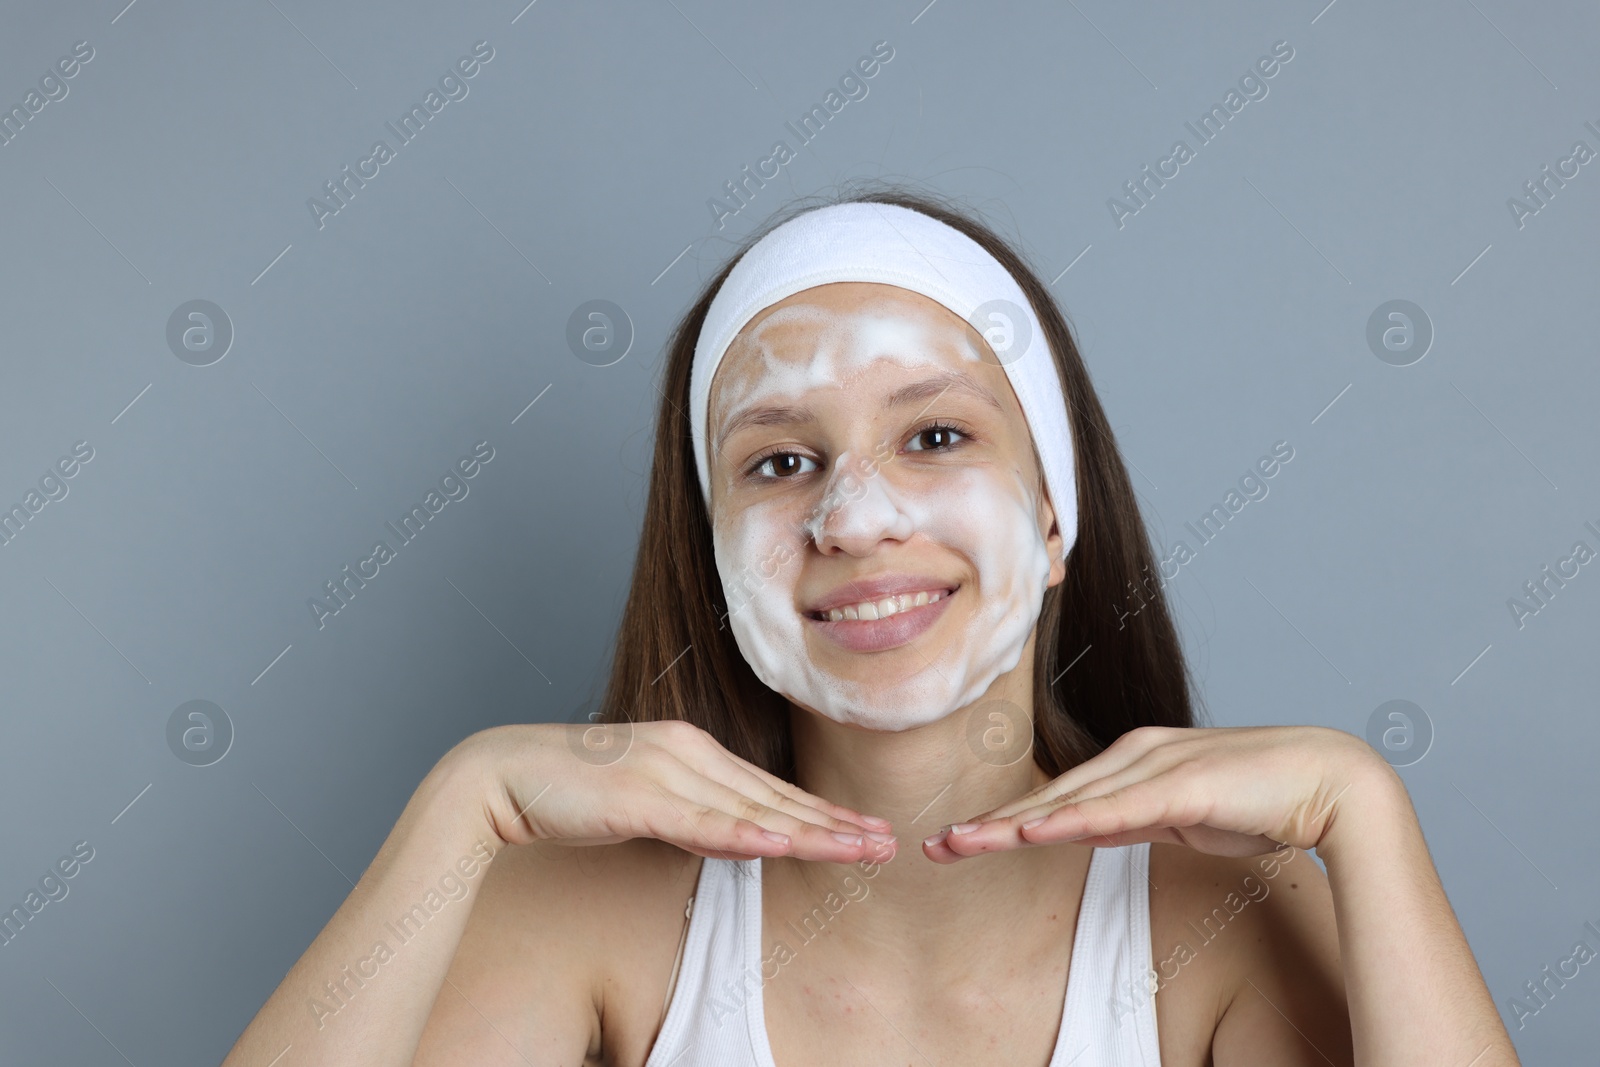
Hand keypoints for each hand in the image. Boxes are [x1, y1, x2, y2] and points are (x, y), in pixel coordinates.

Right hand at [458, 720, 897, 863]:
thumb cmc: (567, 790)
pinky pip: (701, 821)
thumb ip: (690, 814)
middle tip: (886, 840)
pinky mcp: (637, 796)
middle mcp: (687, 752)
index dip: (819, 811)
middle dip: (834, 822)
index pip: (768, 788)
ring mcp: (664, 771)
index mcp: (690, 748)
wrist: (501, 775)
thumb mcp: (643, 801)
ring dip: (810, 832)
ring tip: (858, 848)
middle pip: (774, 796)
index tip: (862, 827)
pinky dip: (745, 835)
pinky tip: (783, 845)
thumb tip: (738, 837)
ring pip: (751, 809)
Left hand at [923, 724, 1387, 862]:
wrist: (1331, 780)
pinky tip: (1031, 833)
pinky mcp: (1181, 784)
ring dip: (1014, 824)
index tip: (961, 840)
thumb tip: (1091, 829)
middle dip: (991, 824)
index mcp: (1135, 759)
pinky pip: (1114, 809)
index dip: (1007, 820)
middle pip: (1049, 796)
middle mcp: (1136, 754)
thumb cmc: (1260, 798)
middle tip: (936, 846)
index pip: (1058, 796)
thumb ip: (1135, 817)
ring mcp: (1156, 765)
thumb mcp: (1181, 813)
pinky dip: (1070, 821)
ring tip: (963, 844)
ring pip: (1070, 801)